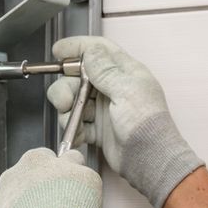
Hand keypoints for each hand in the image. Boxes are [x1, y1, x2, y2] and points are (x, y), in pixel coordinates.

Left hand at [0, 147, 101, 207]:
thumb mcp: (88, 177)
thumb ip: (75, 166)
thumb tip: (73, 163)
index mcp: (35, 159)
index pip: (46, 158)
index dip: (57, 172)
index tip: (64, 183)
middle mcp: (13, 174)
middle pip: (26, 180)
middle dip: (39, 192)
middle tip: (55, 207)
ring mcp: (0, 198)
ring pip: (14, 202)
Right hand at [47, 35, 203, 207]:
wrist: (149, 160)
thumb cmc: (144, 122)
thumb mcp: (126, 90)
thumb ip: (105, 70)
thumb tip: (89, 51)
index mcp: (125, 72)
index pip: (98, 50)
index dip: (77, 47)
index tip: (58, 52)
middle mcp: (113, 87)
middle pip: (79, 76)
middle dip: (66, 87)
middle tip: (63, 101)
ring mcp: (104, 109)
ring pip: (74, 100)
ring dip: (67, 110)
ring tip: (70, 121)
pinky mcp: (98, 129)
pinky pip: (77, 123)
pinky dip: (74, 129)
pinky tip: (80, 136)